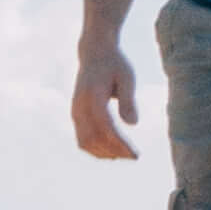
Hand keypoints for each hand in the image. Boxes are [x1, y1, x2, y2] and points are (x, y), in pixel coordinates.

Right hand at [71, 43, 142, 161]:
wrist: (94, 53)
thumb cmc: (114, 64)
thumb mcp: (127, 76)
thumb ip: (128, 100)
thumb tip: (133, 124)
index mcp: (92, 96)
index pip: (105, 127)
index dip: (119, 143)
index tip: (135, 154)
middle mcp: (79, 106)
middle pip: (93, 139)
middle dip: (114, 151)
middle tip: (134, 156)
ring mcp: (75, 112)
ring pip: (84, 143)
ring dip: (104, 153)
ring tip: (125, 155)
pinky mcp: (76, 115)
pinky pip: (82, 139)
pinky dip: (95, 149)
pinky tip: (113, 151)